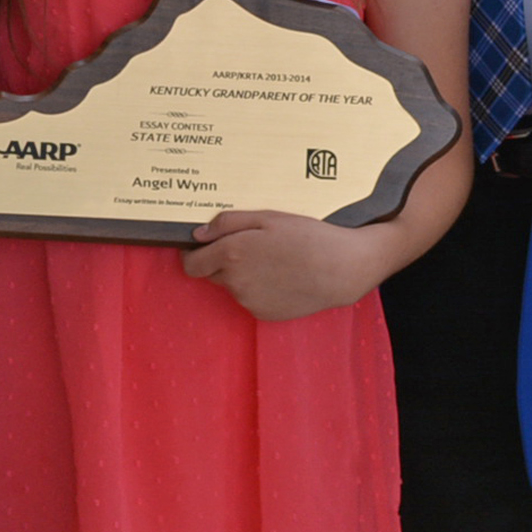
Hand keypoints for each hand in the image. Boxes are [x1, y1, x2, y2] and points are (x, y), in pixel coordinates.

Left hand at [183, 209, 388, 321]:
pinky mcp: (264, 313)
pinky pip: (251, 298)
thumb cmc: (306, 236)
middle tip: (249, 247)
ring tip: (273, 259)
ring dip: (243, 275)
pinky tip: (281, 276)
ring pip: (234, 286)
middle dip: (222, 262)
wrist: (339, 269)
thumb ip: (226, 224)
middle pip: (211, 275)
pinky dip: (259, 288)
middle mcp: (235, 282)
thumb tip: (198, 235)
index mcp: (231, 255)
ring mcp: (249, 301)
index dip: (194, 255)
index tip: (204, 247)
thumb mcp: (266, 217)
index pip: (192, 264)